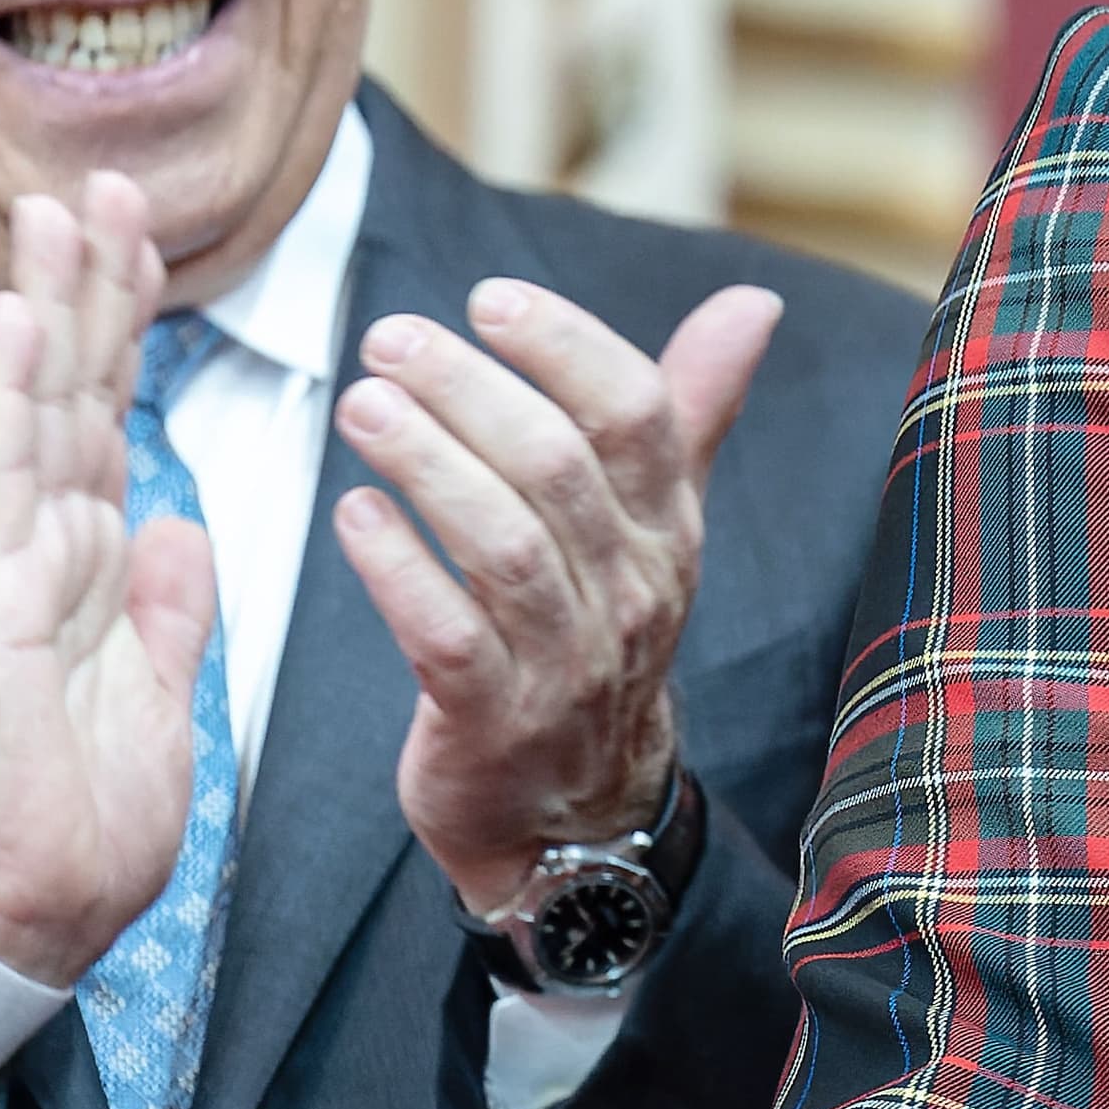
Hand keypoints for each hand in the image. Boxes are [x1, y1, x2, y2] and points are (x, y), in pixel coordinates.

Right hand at [0, 176, 218, 986]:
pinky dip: (11, 391)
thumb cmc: (87, 817)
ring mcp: (9, 565)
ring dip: (48, 301)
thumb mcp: (161, 690)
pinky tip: (13, 313)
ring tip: (53, 204)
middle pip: (75, 388)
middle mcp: (44, 546)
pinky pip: (6, 477)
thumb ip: (170, 605)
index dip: (131, 328)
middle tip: (100, 176)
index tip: (142, 236)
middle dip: (90, 282)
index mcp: (94, 563)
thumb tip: (181, 525)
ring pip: (37, 406)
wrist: (37, 912)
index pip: (116, 417)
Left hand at [329, 279, 780, 913]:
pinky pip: (445, 635)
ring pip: (503, 544)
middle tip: (390, 338)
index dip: (566, 346)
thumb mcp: (656, 526)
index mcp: (668, 528)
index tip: (490, 297)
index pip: (639, 415)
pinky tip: (354, 513)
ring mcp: (565, 659)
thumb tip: (754, 302)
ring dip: (426, 464)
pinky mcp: (491, 720)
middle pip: (558, 466)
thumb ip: (692, 409)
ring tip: (362, 405)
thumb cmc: (599, 632)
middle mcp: (630, 588)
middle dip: (470, 389)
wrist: (576, 811)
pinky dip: (397, 568)